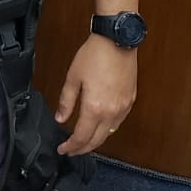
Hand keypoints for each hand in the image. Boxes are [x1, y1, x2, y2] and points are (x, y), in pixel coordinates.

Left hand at [54, 35, 136, 155]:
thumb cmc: (94, 55)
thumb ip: (66, 101)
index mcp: (95, 108)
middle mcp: (112, 111)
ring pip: (110, 133)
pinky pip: (118, 122)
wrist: (117, 40)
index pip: (82, 137)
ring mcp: (123, 107)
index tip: (63, 150)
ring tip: (83, 141)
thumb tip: (60, 118)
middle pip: (97, 140)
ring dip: (96, 140)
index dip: (71, 147)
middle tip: (71, 150)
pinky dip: (108, 129)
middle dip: (83, 148)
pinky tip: (100, 127)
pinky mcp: (130, 101)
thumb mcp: (73, 78)